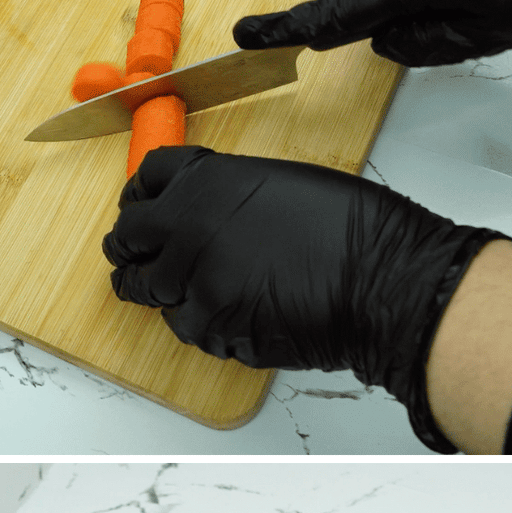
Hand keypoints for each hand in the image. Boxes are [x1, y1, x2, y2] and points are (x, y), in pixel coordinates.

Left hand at [102, 146, 505, 450]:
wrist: (381, 280)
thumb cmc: (353, 229)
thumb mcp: (282, 184)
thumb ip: (231, 196)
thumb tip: (214, 214)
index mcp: (205, 183)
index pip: (145, 183)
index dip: (141, 196)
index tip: (142, 207)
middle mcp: (186, 229)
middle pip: (129, 238)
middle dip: (130, 248)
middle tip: (134, 257)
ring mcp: (194, 283)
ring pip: (150, 291)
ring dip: (158, 291)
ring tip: (172, 292)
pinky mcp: (213, 328)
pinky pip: (188, 328)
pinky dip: (200, 323)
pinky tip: (225, 316)